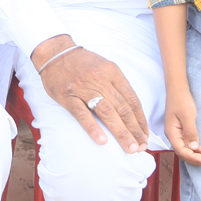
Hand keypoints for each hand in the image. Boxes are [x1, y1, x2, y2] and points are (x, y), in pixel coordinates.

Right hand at [32, 37, 148, 151]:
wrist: (55, 52)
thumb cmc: (82, 63)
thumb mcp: (105, 66)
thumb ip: (117, 85)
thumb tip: (132, 110)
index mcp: (112, 72)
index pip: (132, 99)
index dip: (141, 119)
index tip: (145, 134)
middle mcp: (100, 80)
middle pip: (122, 108)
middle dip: (134, 130)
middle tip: (141, 146)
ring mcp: (83, 88)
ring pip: (107, 112)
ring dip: (121, 132)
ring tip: (129, 148)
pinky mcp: (68, 96)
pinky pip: (82, 114)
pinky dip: (93, 127)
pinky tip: (102, 141)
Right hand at [164, 86, 200, 166]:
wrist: (178, 90)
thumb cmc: (181, 100)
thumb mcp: (187, 115)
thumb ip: (190, 132)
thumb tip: (194, 147)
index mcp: (171, 132)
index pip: (181, 151)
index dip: (193, 158)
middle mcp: (172, 135)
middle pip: (183, 153)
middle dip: (196, 160)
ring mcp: (176, 134)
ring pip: (185, 150)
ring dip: (196, 156)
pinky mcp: (181, 131)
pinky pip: (186, 145)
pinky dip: (194, 150)